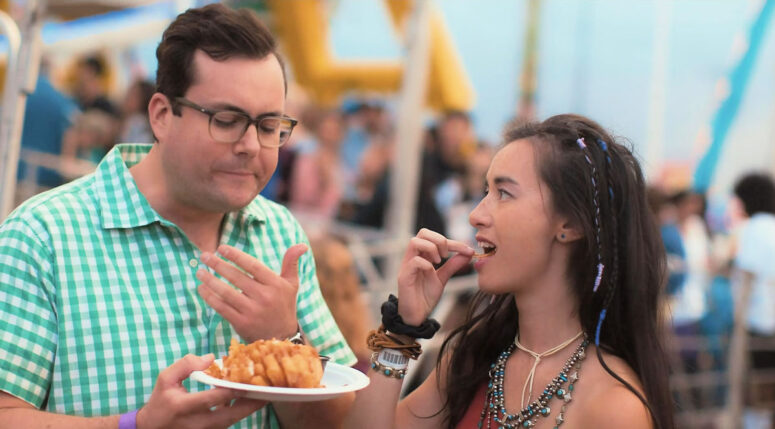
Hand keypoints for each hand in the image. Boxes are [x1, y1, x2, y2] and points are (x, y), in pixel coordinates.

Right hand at [137, 354, 264, 428]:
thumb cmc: (160, 402)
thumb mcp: (166, 379)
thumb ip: (186, 365)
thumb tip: (211, 359)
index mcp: (183, 406)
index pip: (211, 399)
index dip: (230, 390)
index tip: (247, 380)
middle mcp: (195, 423)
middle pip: (227, 416)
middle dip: (248, 405)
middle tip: (266, 393)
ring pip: (230, 422)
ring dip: (246, 410)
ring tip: (263, 397)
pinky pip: (226, 425)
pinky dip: (237, 414)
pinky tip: (248, 402)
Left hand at [197, 244, 307, 341]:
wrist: (282, 337)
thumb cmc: (284, 305)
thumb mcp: (291, 284)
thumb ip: (291, 263)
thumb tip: (301, 245)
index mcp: (275, 284)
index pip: (252, 265)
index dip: (236, 255)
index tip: (221, 248)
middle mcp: (264, 297)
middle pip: (236, 277)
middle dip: (218, 265)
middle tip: (204, 256)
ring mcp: (252, 311)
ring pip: (226, 292)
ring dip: (210, 281)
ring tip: (199, 272)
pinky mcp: (242, 323)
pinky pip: (221, 308)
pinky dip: (210, 297)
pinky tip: (201, 289)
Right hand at [396, 229, 473, 325]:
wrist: (417, 316)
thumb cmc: (425, 297)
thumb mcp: (442, 278)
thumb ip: (453, 266)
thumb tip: (468, 254)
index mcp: (421, 255)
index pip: (434, 238)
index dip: (453, 241)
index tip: (468, 250)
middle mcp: (412, 257)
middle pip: (422, 232)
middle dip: (440, 240)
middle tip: (447, 255)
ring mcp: (406, 266)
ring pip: (415, 242)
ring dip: (431, 248)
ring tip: (439, 261)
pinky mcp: (404, 277)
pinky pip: (414, 261)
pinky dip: (427, 264)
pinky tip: (432, 272)